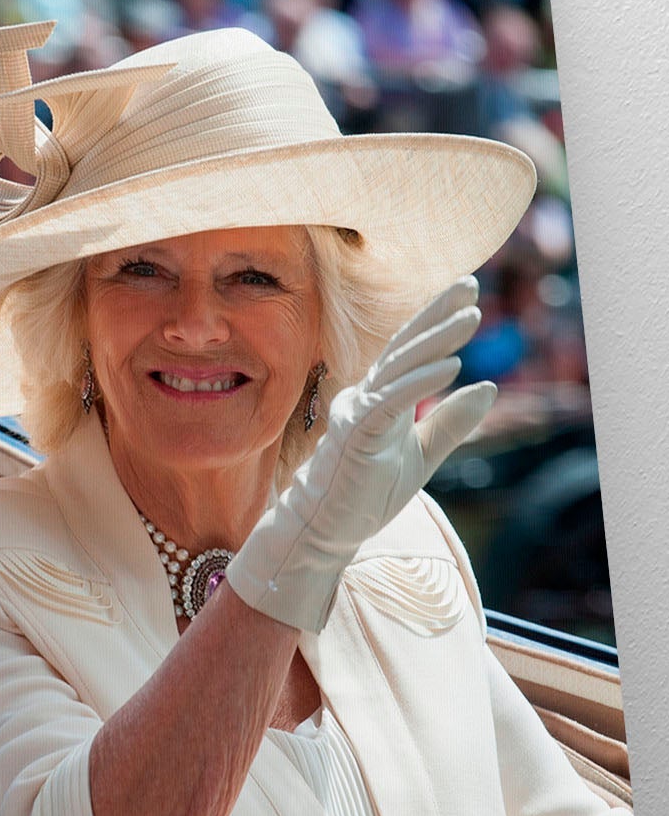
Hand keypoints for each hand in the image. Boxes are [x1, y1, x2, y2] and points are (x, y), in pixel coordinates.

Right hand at [225, 276, 493, 633]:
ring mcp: (358, 413)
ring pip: (399, 366)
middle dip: (437, 314)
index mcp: (381, 399)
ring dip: (436, 340)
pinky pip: (391, 401)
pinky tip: (451, 366)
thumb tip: (488, 385)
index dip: (436, 321)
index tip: (467, 296)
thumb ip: (451, 423)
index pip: (410, 352)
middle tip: (470, 285)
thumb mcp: (421, 455)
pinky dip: (420, 382)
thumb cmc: (366, 493)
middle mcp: (366, 397)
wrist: (327, 530)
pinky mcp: (355, 435)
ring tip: (471, 317)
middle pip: (404, 346)